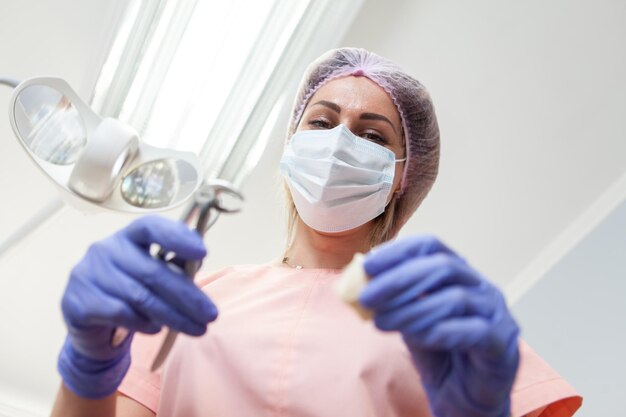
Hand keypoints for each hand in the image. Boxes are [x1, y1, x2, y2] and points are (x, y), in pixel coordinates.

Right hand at [58, 215, 217, 398]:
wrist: (93, 326)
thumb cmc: (132, 292)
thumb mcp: (156, 276)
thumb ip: (176, 265)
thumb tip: (198, 259)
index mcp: (128, 236)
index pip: (151, 227)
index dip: (177, 237)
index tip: (202, 252)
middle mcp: (105, 249)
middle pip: (152, 271)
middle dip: (187, 296)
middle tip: (211, 315)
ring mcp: (87, 274)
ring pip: (140, 297)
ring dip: (173, 316)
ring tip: (196, 328)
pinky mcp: (77, 302)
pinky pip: (120, 313)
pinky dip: (144, 323)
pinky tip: (157, 329)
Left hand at [359, 236, 519, 416]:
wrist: (464, 401)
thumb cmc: (439, 356)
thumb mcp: (408, 322)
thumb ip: (391, 300)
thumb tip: (357, 281)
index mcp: (459, 274)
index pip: (431, 246)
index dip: (398, 252)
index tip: (368, 265)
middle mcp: (481, 287)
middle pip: (442, 266)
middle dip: (398, 279)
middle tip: (367, 296)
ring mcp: (496, 314)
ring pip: (455, 299)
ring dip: (411, 309)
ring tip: (380, 323)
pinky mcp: (502, 344)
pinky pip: (473, 331)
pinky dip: (440, 331)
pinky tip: (413, 336)